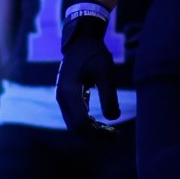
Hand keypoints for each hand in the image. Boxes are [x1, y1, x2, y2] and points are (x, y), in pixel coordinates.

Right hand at [54, 3, 120, 136]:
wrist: (81, 42)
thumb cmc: (94, 55)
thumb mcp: (106, 73)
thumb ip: (109, 96)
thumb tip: (113, 118)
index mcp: (70, 92)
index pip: (81, 123)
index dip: (97, 133)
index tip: (115, 134)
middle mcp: (63, 99)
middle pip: (76, 128)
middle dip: (96, 135)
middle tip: (116, 136)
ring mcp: (63, 99)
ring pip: (75, 125)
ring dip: (92, 131)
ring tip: (112, 132)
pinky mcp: (67, 98)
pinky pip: (75, 117)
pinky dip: (88, 124)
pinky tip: (103, 124)